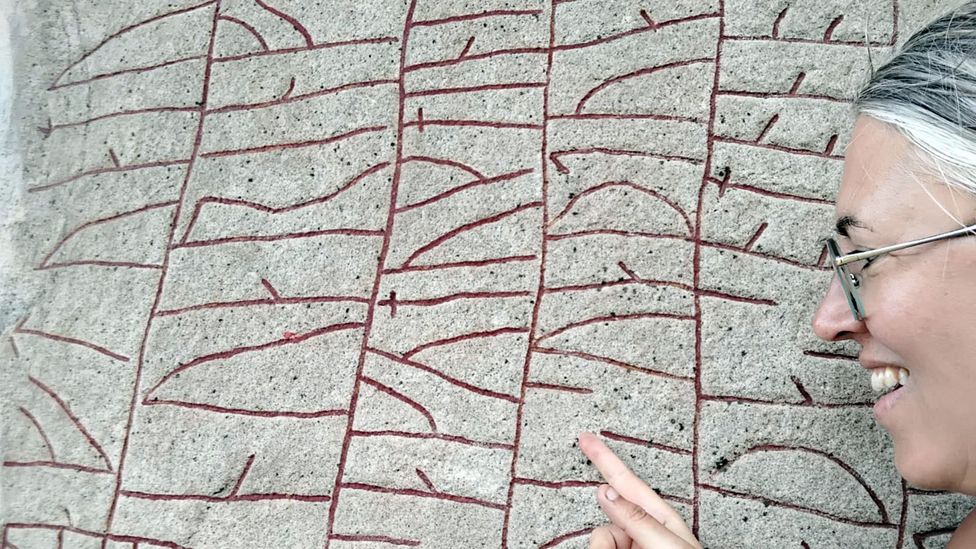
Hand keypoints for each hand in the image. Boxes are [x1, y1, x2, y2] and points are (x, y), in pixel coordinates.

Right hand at [579, 431, 701, 548]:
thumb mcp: (667, 543)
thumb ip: (636, 518)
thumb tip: (606, 491)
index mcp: (658, 516)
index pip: (624, 479)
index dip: (604, 456)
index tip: (587, 437)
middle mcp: (643, 529)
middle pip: (606, 518)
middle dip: (604, 538)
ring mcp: (634, 544)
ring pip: (600, 539)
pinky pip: (599, 548)